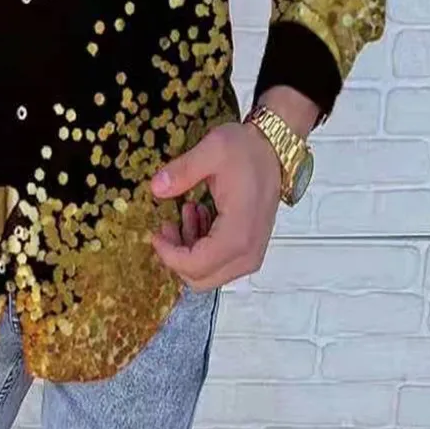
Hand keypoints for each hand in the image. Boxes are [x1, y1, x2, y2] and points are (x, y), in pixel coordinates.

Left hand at [150, 120, 281, 290]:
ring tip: (186, 212)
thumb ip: (182, 171)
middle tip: (168, 225)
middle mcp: (248, 251)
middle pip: (201, 279)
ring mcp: (251, 253)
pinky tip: (200, 216)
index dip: (169, 255)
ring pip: (210, 274)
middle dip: (177, 256)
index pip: (196, 266)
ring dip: (189, 249)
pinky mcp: (250, 248)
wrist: (273, 149)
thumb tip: (156, 188)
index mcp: (238, 233)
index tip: (156, 233)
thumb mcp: (211, 151)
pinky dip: (203, 247)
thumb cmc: (246, 150)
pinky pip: (220, 263)